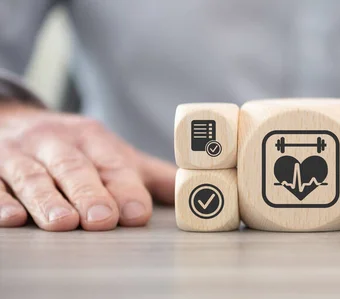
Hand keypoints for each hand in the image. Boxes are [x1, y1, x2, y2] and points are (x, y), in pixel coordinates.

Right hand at [0, 103, 175, 230]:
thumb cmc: (78, 149)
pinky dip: (0, 200)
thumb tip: (201, 194)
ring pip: (34, 176)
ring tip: (61, 223)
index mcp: (94, 139)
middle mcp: (57, 143)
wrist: (19, 122)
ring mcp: (21, 154)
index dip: (125, 189)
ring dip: (46, 200)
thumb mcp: (115, 155)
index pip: (113, 165)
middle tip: (101, 219)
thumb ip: (151, 177)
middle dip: (89, 193)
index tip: (136, 213)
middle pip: (75, 168)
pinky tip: (11, 218)